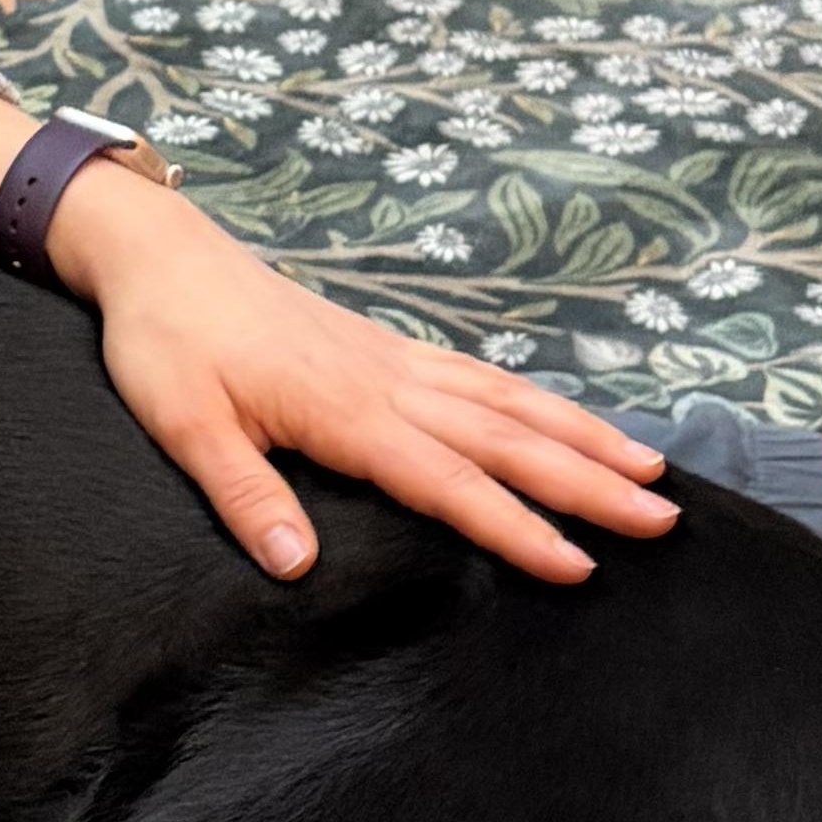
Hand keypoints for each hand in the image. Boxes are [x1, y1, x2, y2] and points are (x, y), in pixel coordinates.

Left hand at [53, 171, 674, 581]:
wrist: (159, 254)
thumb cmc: (164, 340)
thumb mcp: (183, 425)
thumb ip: (244, 495)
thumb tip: (296, 567)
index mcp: (346, 411)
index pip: (450, 482)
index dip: (516, 527)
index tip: (577, 565)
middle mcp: (387, 383)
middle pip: (506, 441)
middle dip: (588, 483)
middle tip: (661, 520)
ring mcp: (392, 359)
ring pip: (506, 401)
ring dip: (579, 437)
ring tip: (647, 469)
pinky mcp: (384, 347)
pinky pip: (477, 375)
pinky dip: (533, 399)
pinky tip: (560, 418)